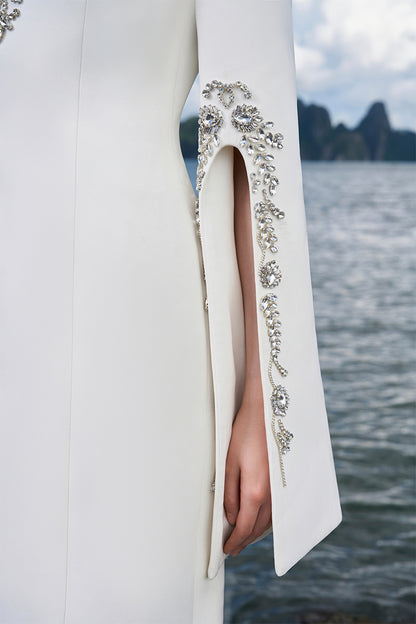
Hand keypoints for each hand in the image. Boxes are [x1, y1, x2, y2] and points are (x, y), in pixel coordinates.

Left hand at [223, 391, 271, 556]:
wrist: (269, 411)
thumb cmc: (246, 433)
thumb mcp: (230, 463)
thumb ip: (230, 493)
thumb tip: (231, 516)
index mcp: (255, 492)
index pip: (244, 528)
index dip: (234, 542)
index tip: (226, 550)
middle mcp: (272, 495)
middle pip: (258, 528)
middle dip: (244, 540)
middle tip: (233, 549)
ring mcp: (281, 489)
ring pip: (269, 521)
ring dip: (255, 531)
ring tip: (244, 537)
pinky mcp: (285, 481)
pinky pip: (276, 509)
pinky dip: (266, 519)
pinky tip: (259, 518)